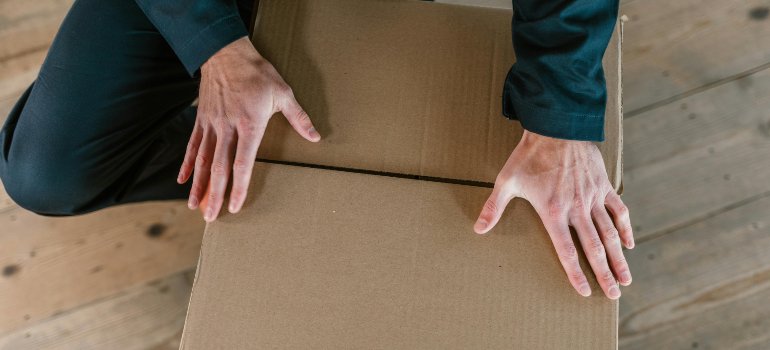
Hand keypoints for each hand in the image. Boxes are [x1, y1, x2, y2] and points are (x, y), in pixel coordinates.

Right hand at [177, 36, 320, 221]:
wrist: (226, 52)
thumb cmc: (258, 73)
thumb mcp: (284, 93)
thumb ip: (298, 118)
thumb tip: (315, 137)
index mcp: (249, 125)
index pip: (243, 164)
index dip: (239, 187)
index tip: (236, 206)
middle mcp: (227, 129)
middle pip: (220, 168)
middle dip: (216, 195)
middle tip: (212, 218)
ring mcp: (212, 125)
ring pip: (203, 161)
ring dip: (199, 186)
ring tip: (195, 207)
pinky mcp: (202, 119)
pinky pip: (193, 146)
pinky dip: (188, 164)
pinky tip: (183, 180)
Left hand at [474, 130, 633, 298]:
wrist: (556, 127)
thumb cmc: (528, 155)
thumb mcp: (507, 181)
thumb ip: (494, 208)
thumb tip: (478, 229)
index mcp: (553, 212)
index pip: (566, 251)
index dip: (575, 273)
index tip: (584, 292)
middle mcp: (577, 209)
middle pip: (593, 248)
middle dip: (604, 274)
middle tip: (613, 295)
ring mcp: (593, 197)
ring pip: (609, 234)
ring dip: (618, 258)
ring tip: (626, 279)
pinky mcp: (603, 185)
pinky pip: (619, 211)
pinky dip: (625, 228)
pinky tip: (628, 244)